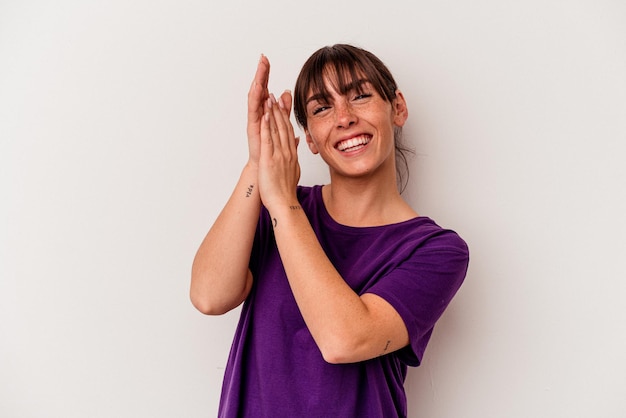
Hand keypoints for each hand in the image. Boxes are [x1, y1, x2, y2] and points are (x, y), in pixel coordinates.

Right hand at [247, 55, 291, 166]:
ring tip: (260, 69)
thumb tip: (287, 98)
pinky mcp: (253, 128)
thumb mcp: (281, 128)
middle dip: (260, 73)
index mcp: (265, 113)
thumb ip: (283, 112)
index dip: (265, 75)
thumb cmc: (270, 153)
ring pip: (256, 98)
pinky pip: (255, 112)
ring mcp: (255, 121)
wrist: (263, 171)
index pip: (265, 89)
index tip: (266, 60)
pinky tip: (259, 90)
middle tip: (262, 58)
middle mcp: (258, 115)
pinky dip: (257, 101)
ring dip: (258, 83)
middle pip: (259, 89)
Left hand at [258, 92, 299, 210]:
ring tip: (269, 100)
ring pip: (276, 130)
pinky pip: (268, 141)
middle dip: (279, 110)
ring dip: (272, 114)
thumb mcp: (293, 172)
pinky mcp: (269, 160)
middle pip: (283, 127)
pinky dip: (266, 127)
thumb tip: (294, 148)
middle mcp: (286, 152)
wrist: (284, 204)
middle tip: (276, 96)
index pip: (288, 132)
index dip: (284, 117)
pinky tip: (264, 116)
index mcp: (291, 155)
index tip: (282, 105)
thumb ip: (293, 158)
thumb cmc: (286, 192)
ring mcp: (278, 155)